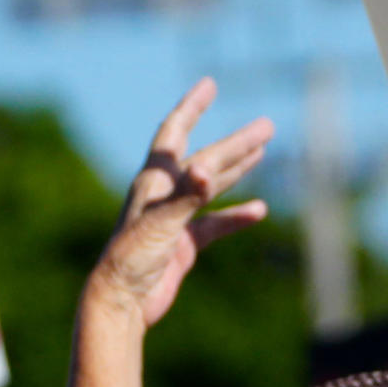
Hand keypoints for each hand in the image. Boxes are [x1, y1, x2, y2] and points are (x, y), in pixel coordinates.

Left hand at [85, 80, 273, 329]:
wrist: (122, 302)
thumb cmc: (132, 258)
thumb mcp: (162, 223)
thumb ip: (188, 195)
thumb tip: (208, 169)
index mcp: (154, 180)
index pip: (174, 133)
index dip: (191, 107)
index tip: (209, 84)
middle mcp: (165, 193)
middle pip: (206, 159)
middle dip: (235, 143)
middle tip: (266, 126)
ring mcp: (175, 218)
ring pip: (211, 186)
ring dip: (237, 169)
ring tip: (262, 151)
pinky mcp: (183, 243)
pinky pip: (215, 224)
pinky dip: (236, 217)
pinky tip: (259, 211)